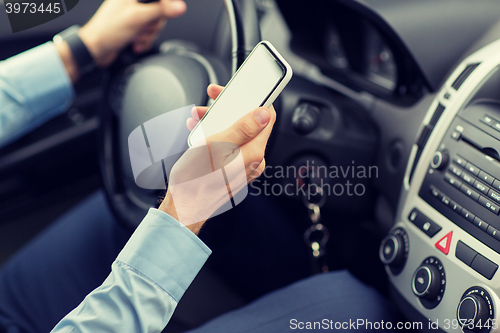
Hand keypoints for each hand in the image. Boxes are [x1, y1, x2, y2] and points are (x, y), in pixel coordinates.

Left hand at [55, 0, 185, 81]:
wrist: (95, 49)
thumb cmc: (108, 31)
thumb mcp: (139, 18)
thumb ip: (161, 10)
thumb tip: (180, 6)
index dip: (167, 6)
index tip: (170, 13)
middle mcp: (133, 1)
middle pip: (160, 10)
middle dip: (153, 24)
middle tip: (143, 27)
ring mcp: (134, 13)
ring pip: (155, 23)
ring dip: (148, 34)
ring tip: (136, 37)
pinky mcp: (134, 26)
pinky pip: (149, 32)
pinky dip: (144, 40)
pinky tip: (135, 42)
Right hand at [159, 84, 275, 233]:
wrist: (184, 208)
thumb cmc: (195, 180)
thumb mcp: (216, 145)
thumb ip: (242, 128)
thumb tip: (264, 114)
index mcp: (254, 153)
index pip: (267, 117)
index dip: (254, 99)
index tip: (239, 91)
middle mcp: (253, 161)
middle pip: (250, 124)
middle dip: (229, 108)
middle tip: (212, 100)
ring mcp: (243, 167)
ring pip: (236, 134)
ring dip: (219, 121)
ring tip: (199, 118)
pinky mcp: (233, 171)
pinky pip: (230, 147)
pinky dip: (216, 135)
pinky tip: (201, 132)